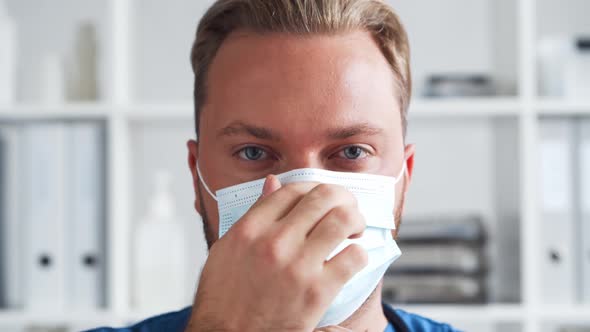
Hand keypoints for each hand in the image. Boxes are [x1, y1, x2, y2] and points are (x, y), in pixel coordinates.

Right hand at [185, 175, 367, 331]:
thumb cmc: (224, 299)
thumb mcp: (227, 249)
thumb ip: (253, 214)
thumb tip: (273, 184)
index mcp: (250, 229)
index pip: (292, 189)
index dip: (313, 188)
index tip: (320, 198)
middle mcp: (274, 241)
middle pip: (322, 197)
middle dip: (341, 197)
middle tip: (345, 208)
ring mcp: (298, 265)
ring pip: (343, 219)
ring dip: (355, 219)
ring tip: (354, 230)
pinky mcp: (318, 291)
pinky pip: (353, 256)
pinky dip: (359, 253)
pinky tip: (351, 259)